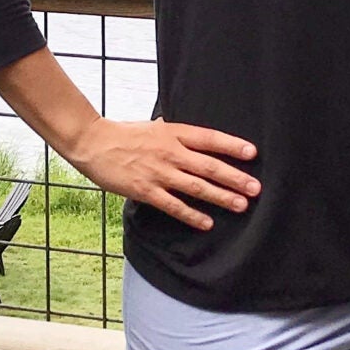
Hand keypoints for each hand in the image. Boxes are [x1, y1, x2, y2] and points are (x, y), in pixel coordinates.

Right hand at [73, 119, 258, 229]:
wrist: (93, 143)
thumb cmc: (125, 134)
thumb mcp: (155, 126)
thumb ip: (176, 134)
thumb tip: (196, 137)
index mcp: (174, 133)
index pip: (209, 139)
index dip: (232, 146)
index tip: (252, 154)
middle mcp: (170, 152)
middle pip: (209, 166)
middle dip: (235, 178)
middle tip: (256, 188)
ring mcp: (159, 173)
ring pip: (196, 187)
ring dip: (220, 197)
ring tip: (241, 205)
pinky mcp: (145, 191)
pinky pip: (173, 206)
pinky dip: (192, 215)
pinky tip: (207, 223)